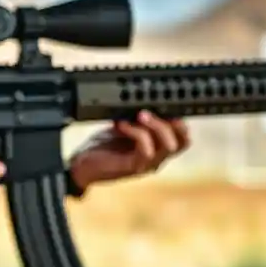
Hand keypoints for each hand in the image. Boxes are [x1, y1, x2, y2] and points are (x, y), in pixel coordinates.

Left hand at [68, 111, 189, 192]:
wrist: (82, 165)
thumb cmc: (102, 146)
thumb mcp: (124, 127)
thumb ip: (138, 118)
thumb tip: (146, 99)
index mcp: (157, 149)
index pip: (183, 138)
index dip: (182, 121)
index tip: (169, 105)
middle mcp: (156, 159)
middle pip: (182, 142)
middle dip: (174, 122)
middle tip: (156, 109)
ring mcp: (146, 165)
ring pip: (168, 146)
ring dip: (156, 125)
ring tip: (140, 114)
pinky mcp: (133, 167)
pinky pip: (146, 149)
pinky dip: (136, 132)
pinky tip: (123, 124)